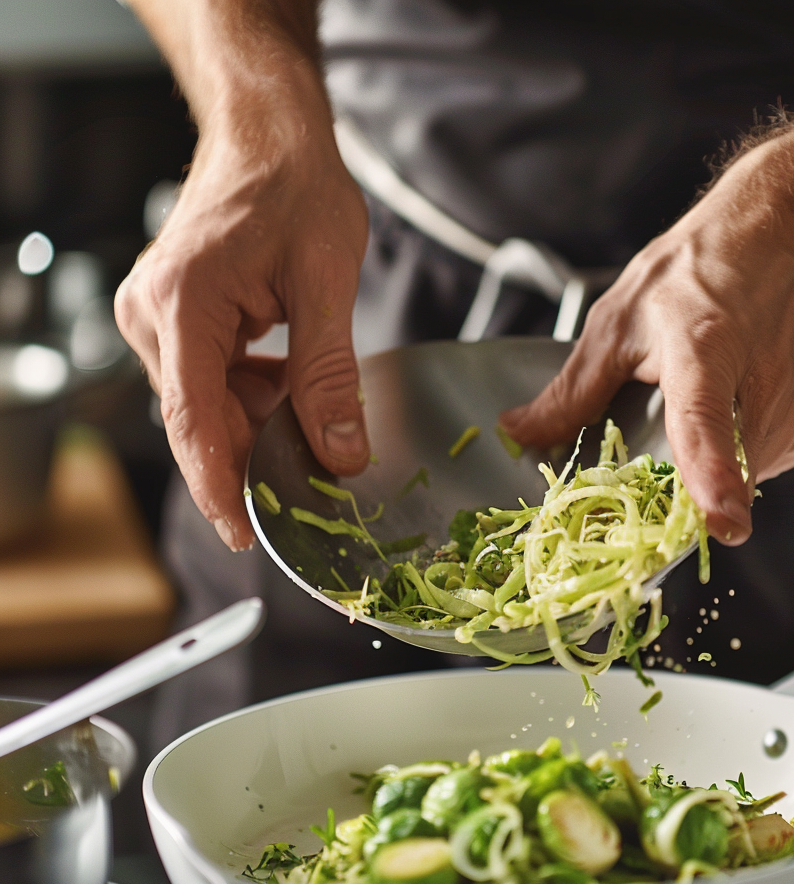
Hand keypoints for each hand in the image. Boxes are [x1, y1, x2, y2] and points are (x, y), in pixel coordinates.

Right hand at [115, 91, 368, 551]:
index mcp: (182, 303)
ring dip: (260, 424)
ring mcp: (157, 317)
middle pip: (200, 421)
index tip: (244, 537)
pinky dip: (253, 398)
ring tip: (310, 419)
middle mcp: (152, 315)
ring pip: (208, 407)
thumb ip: (330, 375)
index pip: (194, 421)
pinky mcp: (175, 320)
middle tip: (311, 488)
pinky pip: (212, 383)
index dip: (220, 487)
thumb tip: (340, 454)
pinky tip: (289, 388)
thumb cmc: (296, 188)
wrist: (268, 136)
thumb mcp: (327, 284)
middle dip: (254, 457)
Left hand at [504, 0, 793, 545]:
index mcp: (704, 350)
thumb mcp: (617, 321)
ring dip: (716, 459)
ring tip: (716, 393)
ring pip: (745, 475)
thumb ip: (571, 391)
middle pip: (719, 469)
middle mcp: (767, 380)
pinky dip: (745, 448)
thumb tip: (516, 434)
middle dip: (681, 474)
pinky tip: (743, 398)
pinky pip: (771, 463)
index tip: (722, 524)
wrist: (785, 230)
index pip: (707, 424)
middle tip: (670, 420)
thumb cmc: (695, 270)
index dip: (711, 478)